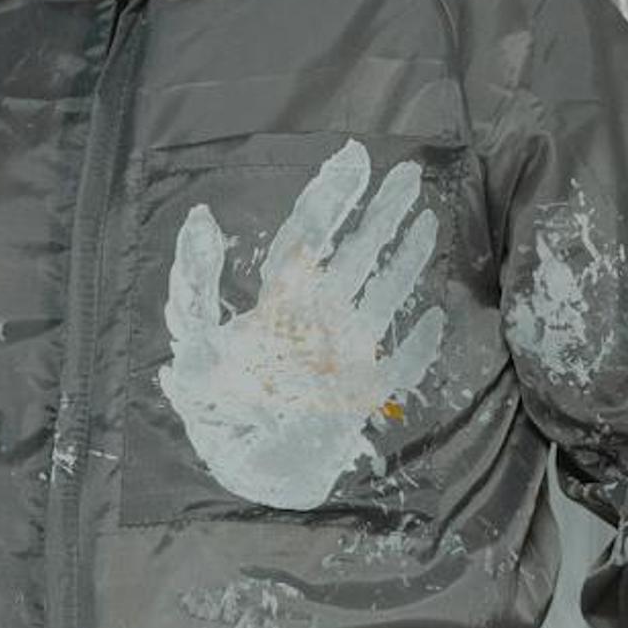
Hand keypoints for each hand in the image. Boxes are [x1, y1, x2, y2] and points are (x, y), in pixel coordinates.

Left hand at [158, 140, 444, 509]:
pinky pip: (398, 367)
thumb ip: (194, 280)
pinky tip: (435, 320)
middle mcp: (317, 319)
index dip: (333, 196)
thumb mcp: (192, 339)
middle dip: (382, 214)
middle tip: (410, 173)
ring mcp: (343, 355)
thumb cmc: (212, 406)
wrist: (238, 470)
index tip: (354, 157)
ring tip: (429, 219)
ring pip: (382, 296)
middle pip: (356, 254)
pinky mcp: (359, 397)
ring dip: (405, 260)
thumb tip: (202, 216)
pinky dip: (416, 347)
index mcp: (281, 301)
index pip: (311, 236)